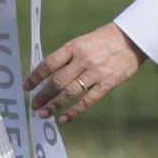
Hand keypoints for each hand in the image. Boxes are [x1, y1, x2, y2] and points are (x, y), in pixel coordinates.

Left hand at [23, 23, 146, 124]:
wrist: (131, 38)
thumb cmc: (103, 40)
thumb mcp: (83, 41)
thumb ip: (68, 57)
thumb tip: (47, 76)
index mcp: (74, 46)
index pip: (50, 63)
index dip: (36, 76)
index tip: (26, 87)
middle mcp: (83, 59)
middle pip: (57, 81)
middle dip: (42, 96)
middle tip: (33, 106)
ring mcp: (95, 72)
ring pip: (69, 93)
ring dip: (54, 106)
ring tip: (42, 114)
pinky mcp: (106, 84)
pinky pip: (87, 101)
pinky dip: (73, 112)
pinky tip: (63, 119)